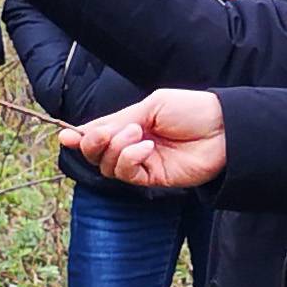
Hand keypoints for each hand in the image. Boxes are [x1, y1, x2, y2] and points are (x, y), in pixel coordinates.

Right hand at [61, 90, 228, 190]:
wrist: (223, 129)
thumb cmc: (190, 110)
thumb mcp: (149, 107)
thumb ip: (118, 121)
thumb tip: (82, 131)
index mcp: (131, 124)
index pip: (98, 133)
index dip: (80, 137)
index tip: (64, 137)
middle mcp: (133, 145)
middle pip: (97, 154)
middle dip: (94, 143)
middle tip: (105, 132)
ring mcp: (143, 163)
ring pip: (109, 166)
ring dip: (117, 148)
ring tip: (139, 134)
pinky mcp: (154, 179)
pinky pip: (128, 175)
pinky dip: (130, 160)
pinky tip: (146, 147)